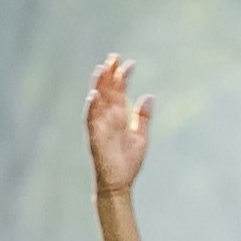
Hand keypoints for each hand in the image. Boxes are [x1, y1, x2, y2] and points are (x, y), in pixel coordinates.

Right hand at [86, 54, 151, 195]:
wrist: (120, 184)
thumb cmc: (128, 162)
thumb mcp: (141, 136)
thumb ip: (143, 116)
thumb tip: (149, 95)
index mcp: (119, 117)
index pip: (119, 91)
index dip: (123, 76)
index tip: (131, 63)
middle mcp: (108, 118)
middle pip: (107, 91)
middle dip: (110, 74)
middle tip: (114, 56)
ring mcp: (100, 126)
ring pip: (97, 101)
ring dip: (98, 86)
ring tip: (101, 69)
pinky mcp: (95, 137)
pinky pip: (91, 120)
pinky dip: (91, 108)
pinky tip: (94, 95)